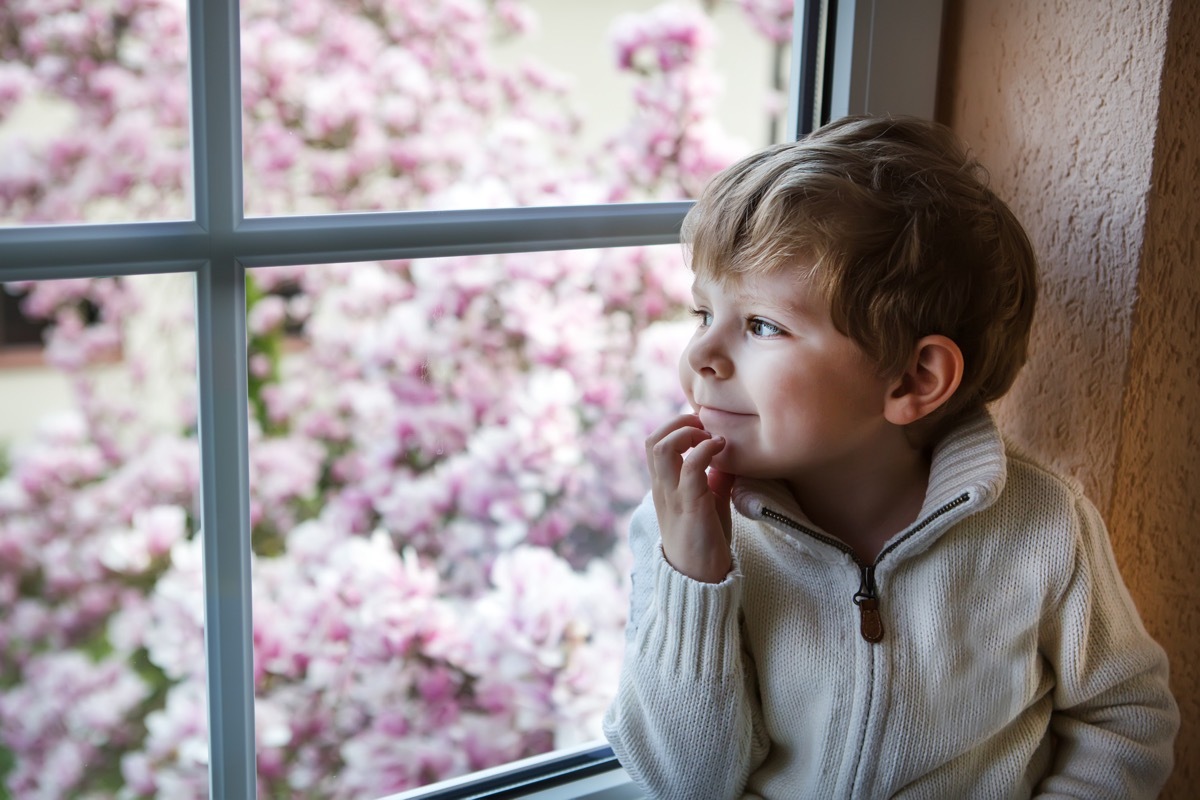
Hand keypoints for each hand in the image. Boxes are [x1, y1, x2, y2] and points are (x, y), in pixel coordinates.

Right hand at [646, 413, 734, 582]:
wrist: (700, 580)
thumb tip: (729, 458)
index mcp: (663, 486)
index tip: (704, 428)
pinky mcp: (690, 506)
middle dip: (678, 423)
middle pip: (652, 439)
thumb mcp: (709, 503)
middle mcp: (662, 488)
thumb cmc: (705, 542)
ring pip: (662, 448)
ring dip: (688, 433)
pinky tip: (721, 450)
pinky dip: (705, 450)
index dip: (675, 426)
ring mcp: (673, 496)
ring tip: (710, 438)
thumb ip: (715, 480)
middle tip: (705, 426)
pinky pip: (690, 468)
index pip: (654, 444)